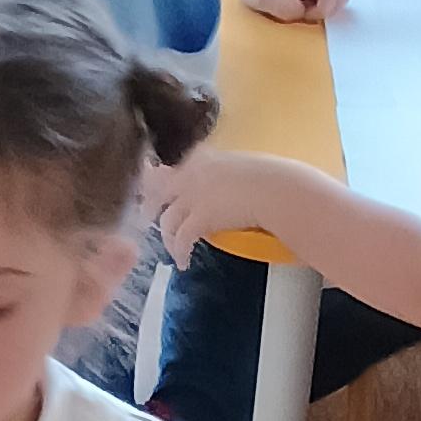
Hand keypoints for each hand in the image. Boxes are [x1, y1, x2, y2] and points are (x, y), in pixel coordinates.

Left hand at [155, 147, 281, 265]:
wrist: (274, 189)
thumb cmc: (266, 178)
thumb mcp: (236, 167)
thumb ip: (219, 175)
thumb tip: (218, 190)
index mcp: (200, 158)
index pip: (171, 167)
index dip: (159, 179)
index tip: (154, 186)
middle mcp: (191, 174)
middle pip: (158, 190)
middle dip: (149, 204)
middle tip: (146, 216)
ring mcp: (193, 195)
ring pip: (167, 219)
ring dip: (167, 237)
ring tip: (172, 249)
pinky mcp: (200, 218)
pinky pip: (181, 239)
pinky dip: (180, 253)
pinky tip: (183, 262)